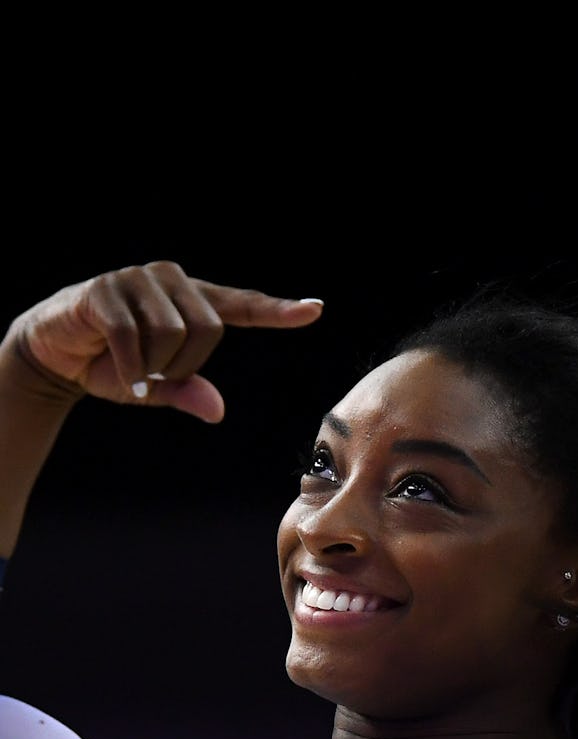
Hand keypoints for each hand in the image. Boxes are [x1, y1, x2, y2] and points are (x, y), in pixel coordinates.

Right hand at [10, 261, 323, 422]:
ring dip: (151, 366)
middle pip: (208, 329)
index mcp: (191, 301)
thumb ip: (187, 391)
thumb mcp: (155, 387)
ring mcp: (138, 279)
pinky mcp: (106, 288)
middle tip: (152, 375)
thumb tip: (217, 411)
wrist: (55, 356)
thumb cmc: (111, 367)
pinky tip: (115, 370)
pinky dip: (128, 367)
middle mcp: (170, 281)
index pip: (241, 305)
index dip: (277, 310)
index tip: (314, 310)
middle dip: (182, 365)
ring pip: (172, 333)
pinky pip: (133, 336)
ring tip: (131, 367)